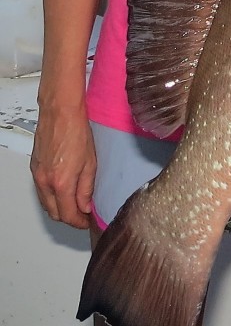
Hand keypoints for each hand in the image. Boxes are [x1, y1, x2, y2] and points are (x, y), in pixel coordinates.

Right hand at [30, 106, 95, 229]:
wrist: (60, 112)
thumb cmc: (77, 131)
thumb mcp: (90, 162)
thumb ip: (87, 188)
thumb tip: (85, 206)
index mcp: (61, 182)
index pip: (68, 214)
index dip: (79, 222)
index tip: (87, 221)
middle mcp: (45, 182)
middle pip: (55, 213)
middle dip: (69, 217)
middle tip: (83, 214)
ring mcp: (38, 175)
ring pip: (46, 203)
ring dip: (60, 208)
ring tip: (75, 203)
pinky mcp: (35, 168)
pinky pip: (41, 190)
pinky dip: (52, 196)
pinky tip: (63, 190)